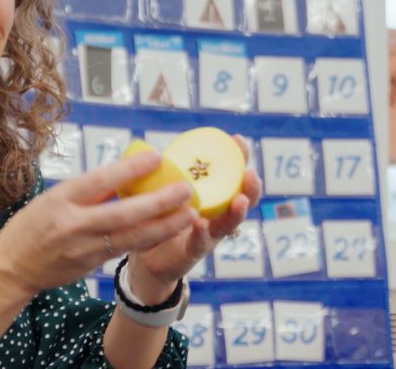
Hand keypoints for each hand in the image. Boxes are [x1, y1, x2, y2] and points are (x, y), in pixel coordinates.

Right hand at [0, 151, 198, 295]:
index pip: (101, 181)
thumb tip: (125, 175)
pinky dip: (149, 239)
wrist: (12, 266)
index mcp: (62, 199)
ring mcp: (85, 248)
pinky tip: (168, 230)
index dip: (130, 169)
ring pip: (132, 237)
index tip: (156, 156)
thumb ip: (87, 190)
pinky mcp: (92, 265)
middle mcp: (74, 224)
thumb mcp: (52, 198)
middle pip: (124, 213)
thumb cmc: (32, 225)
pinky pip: (125, 249)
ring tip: (189, 213)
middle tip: (186, 189)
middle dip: (159, 201)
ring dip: (164, 226)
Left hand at [127, 135, 262, 303]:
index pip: (230, 174)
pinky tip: (200, 223)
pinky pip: (200, 243)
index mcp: (210, 196)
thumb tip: (144, 148)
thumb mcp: (164, 191)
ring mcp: (208, 235)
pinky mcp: (193, 252)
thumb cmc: (160, 217)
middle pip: (241, 199)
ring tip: (240, 200)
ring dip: (236, 212)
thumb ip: (163, 174)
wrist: (147, 256)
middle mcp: (215, 215)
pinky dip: (201, 233)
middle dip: (250, 187)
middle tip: (251, 174)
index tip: (238, 140)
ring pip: (228, 223)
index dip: (238, 158)